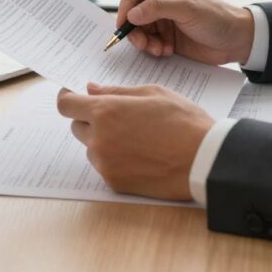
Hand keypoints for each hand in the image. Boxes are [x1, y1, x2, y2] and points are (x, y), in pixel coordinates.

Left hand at [56, 83, 214, 200]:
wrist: (205, 160)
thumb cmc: (183, 121)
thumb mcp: (152, 93)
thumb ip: (116, 91)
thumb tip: (91, 89)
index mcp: (106, 111)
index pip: (66, 105)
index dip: (68, 98)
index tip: (74, 96)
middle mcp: (99, 139)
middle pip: (77, 126)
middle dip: (91, 119)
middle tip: (119, 117)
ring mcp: (105, 163)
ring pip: (91, 148)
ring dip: (103, 141)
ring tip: (136, 138)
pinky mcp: (114, 182)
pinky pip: (104, 166)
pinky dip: (115, 160)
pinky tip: (140, 155)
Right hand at [116, 0, 255, 64]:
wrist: (237, 40)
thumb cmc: (216, 17)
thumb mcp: (187, 9)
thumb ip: (158, 8)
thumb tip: (131, 14)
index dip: (125, 6)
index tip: (124, 24)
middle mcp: (160, 0)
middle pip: (131, 13)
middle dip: (134, 30)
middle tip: (141, 44)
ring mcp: (162, 20)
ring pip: (138, 31)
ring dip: (144, 42)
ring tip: (158, 50)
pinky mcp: (166, 37)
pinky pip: (148, 43)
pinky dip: (153, 49)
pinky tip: (167, 51)